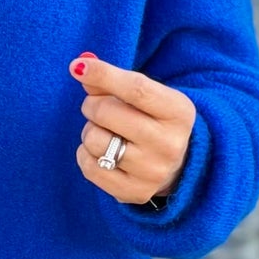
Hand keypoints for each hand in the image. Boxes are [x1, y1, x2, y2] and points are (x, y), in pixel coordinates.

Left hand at [70, 52, 195, 203]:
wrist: (180, 165)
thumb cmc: (153, 120)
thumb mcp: (146, 96)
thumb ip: (113, 80)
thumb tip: (81, 66)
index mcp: (178, 112)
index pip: (136, 89)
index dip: (103, 74)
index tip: (78, 66)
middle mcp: (169, 143)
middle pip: (108, 113)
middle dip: (92, 105)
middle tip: (97, 107)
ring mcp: (153, 171)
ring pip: (95, 140)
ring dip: (89, 131)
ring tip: (103, 132)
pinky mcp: (135, 192)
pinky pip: (90, 168)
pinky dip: (85, 154)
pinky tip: (99, 151)